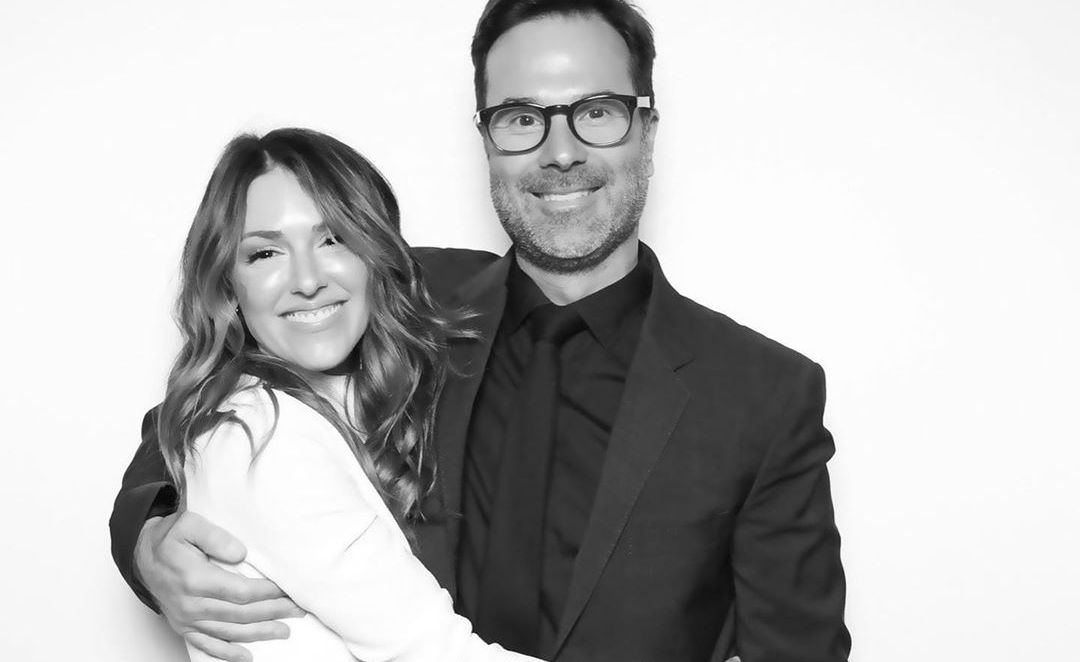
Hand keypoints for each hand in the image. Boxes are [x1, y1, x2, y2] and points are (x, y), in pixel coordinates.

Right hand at [135, 510, 304, 661]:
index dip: (267, 594)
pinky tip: (247, 656)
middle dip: (273, 613)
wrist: (141, 555)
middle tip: (297, 610)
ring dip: (259, 633)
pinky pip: (207, 645)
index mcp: (196, 579)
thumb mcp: (190, 524)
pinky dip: (228, 653)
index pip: (241, 592)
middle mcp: (191, 604)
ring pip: (229, 632)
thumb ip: (216, 537)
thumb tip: (240, 553)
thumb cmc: (168, 539)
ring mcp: (187, 618)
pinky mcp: (183, 626)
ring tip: (284, 631)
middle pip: (240, 614)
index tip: (287, 590)